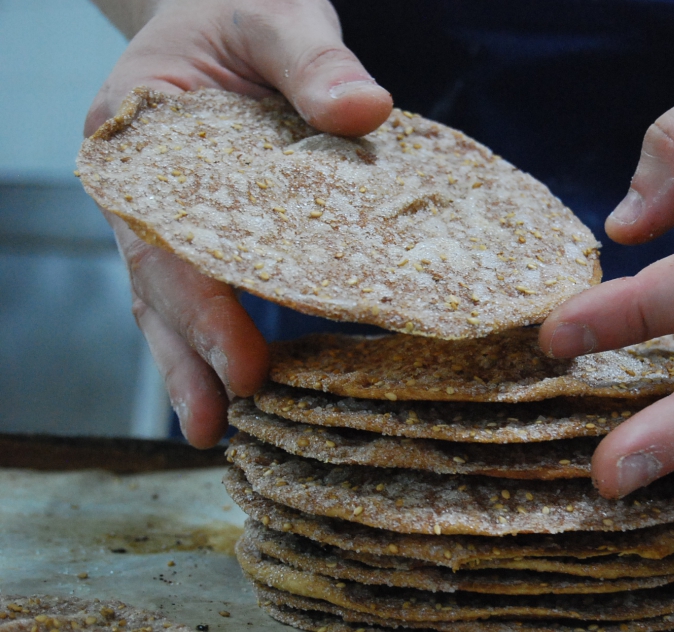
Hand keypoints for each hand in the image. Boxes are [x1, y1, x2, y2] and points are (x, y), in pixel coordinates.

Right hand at [86, 0, 392, 446]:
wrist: (225, 9)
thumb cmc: (245, 9)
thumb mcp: (276, 16)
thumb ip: (312, 60)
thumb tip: (365, 112)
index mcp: (139, 137)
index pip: (166, 237)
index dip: (200, 304)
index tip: (242, 363)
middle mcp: (141, 187)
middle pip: (156, 282)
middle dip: (187, 355)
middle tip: (215, 425)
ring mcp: (166, 212)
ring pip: (170, 296)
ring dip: (191, 360)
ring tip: (213, 429)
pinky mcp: (203, 224)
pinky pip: (203, 281)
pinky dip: (214, 329)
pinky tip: (238, 377)